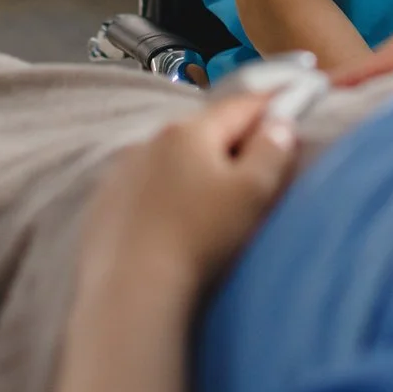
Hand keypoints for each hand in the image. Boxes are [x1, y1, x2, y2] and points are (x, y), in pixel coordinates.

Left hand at [76, 91, 298, 292]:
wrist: (130, 291)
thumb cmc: (201, 238)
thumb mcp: (254, 193)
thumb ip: (272, 150)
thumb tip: (278, 124)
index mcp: (190, 131)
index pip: (240, 106)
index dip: (270, 103)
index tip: (290, 101)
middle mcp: (149, 142)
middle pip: (202, 130)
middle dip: (229, 140)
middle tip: (255, 161)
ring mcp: (120, 174)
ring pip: (169, 160)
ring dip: (192, 169)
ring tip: (209, 198)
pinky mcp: (102, 207)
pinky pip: (142, 190)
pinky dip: (162, 197)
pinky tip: (170, 223)